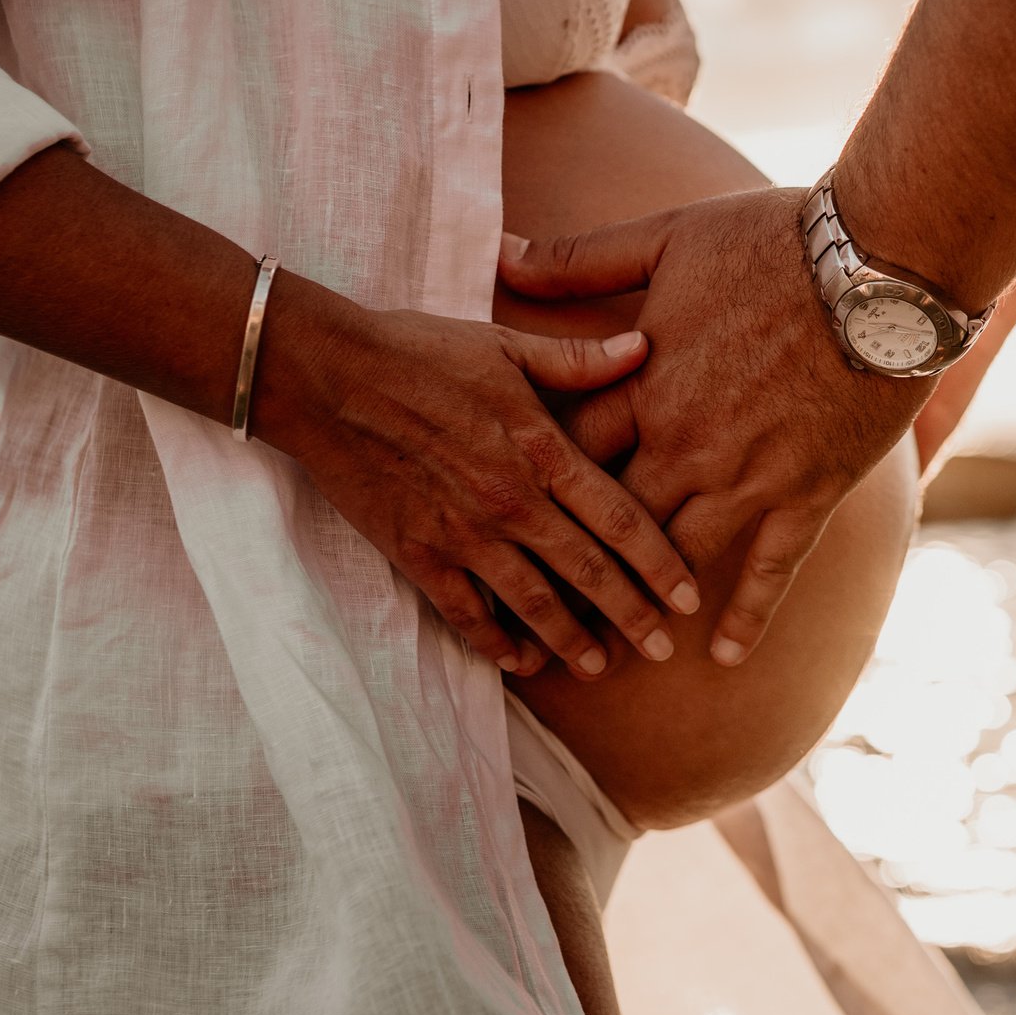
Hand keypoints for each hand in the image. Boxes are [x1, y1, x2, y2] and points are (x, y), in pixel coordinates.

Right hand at [251, 278, 701, 678]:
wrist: (324, 378)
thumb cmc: (416, 352)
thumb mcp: (504, 345)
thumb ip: (577, 359)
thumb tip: (644, 347)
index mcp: (540, 449)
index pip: (619, 519)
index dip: (661, 564)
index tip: (691, 597)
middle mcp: (511, 501)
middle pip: (587, 572)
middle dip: (632, 616)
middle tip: (663, 650)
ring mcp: (463, 533)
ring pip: (533, 602)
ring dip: (571, 641)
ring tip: (600, 669)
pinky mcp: (417, 553)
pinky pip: (465, 611)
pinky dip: (495, 642)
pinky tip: (520, 662)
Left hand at [498, 188, 926, 664]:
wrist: (880, 263)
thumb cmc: (773, 240)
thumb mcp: (664, 238)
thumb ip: (580, 261)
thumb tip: (499, 254)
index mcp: (642, 382)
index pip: (568, 456)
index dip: (535, 490)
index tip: (510, 520)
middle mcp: (684, 443)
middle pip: (611, 523)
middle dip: (576, 568)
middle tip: (544, 612)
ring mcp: (747, 476)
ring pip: (678, 557)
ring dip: (643, 604)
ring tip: (614, 647)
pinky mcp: (808, 493)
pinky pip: (770, 570)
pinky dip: (746, 617)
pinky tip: (721, 657)